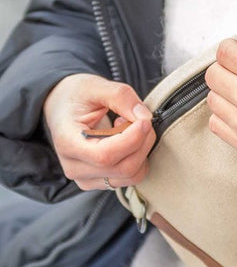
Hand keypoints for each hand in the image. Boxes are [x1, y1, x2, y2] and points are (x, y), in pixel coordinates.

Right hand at [43, 74, 155, 190]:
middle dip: (143, 142)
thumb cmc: (76, 96)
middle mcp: (75, 167)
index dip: (132, 139)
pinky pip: (132, 176)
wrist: (62, 107)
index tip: (144, 120)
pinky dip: (139, 157)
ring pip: (131, 175)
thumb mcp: (95, 86)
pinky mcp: (100, 180)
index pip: (105, 155)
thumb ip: (120, 96)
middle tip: (139, 119)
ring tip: (127, 128)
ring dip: (142, 149)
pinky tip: (126, 140)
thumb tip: (144, 116)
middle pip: (124, 168)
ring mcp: (86, 178)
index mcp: (68, 143)